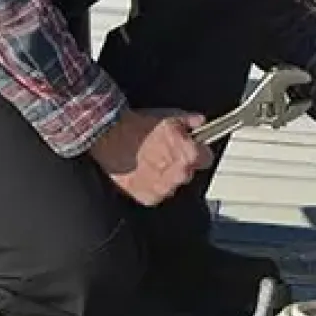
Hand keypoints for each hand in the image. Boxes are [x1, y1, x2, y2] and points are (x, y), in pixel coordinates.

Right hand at [88, 108, 213, 205]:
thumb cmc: (137, 127)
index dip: (198, 151)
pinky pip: (155, 194)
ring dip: (165, 176)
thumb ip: (191, 121)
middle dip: (180, 164)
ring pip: (172, 184)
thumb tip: (200, 122)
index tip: (191, 148)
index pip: (207, 159)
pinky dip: (150, 186)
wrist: (109, 137)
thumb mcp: (169, 116)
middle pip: (188, 172)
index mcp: (189, 156)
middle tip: (164, 152)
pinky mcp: (147, 198)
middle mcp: (179, 176)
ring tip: (149, 161)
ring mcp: (163, 189)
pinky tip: (140, 171)